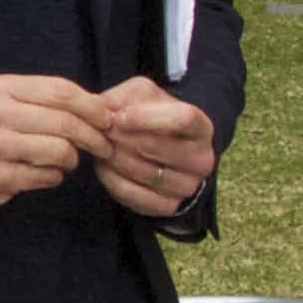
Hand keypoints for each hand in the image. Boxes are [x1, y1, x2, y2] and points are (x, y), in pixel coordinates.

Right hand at [0, 74, 111, 216]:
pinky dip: (53, 176)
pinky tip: (44, 173)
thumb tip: (89, 106)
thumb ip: (32, 99)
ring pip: (62, 151)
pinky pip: (47, 177)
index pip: (62, 91)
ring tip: (65, 160)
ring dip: (72, 159)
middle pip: (68, 122)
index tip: (108, 117)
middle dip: (95, 135)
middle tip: (103, 145)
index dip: (93, 105)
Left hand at [82, 78, 220, 218]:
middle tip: (102, 132)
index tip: (118, 117)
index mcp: (202, 127)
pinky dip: (114, 181)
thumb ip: (121, 99)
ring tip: (102, 147)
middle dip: (122, 138)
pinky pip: (135, 196)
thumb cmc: (149, 117)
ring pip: (145, 173)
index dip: (146, 119)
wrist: (158, 148)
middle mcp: (202, 159)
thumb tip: (100, 112)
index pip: (182, 119)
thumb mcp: (140, 96)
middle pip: (158, 148)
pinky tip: (104, 166)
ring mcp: (188, 186)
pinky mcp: (169, 206)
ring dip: (115, 159)